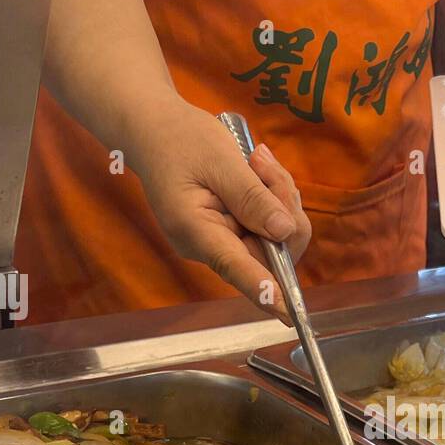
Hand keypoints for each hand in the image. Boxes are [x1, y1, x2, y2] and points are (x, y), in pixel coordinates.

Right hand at [131, 98, 311, 320]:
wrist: (155, 130)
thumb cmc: (179, 140)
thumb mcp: (220, 161)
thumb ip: (252, 198)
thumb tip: (283, 231)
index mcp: (196, 231)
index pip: (237, 269)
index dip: (267, 291)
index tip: (289, 314)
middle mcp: (210, 246)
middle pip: (270, 251)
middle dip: (284, 208)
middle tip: (264, 166)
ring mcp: (223, 241)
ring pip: (277, 236)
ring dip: (280, 197)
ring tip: (256, 160)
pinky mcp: (233, 231)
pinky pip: (270, 225)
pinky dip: (274, 197)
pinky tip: (257, 169)